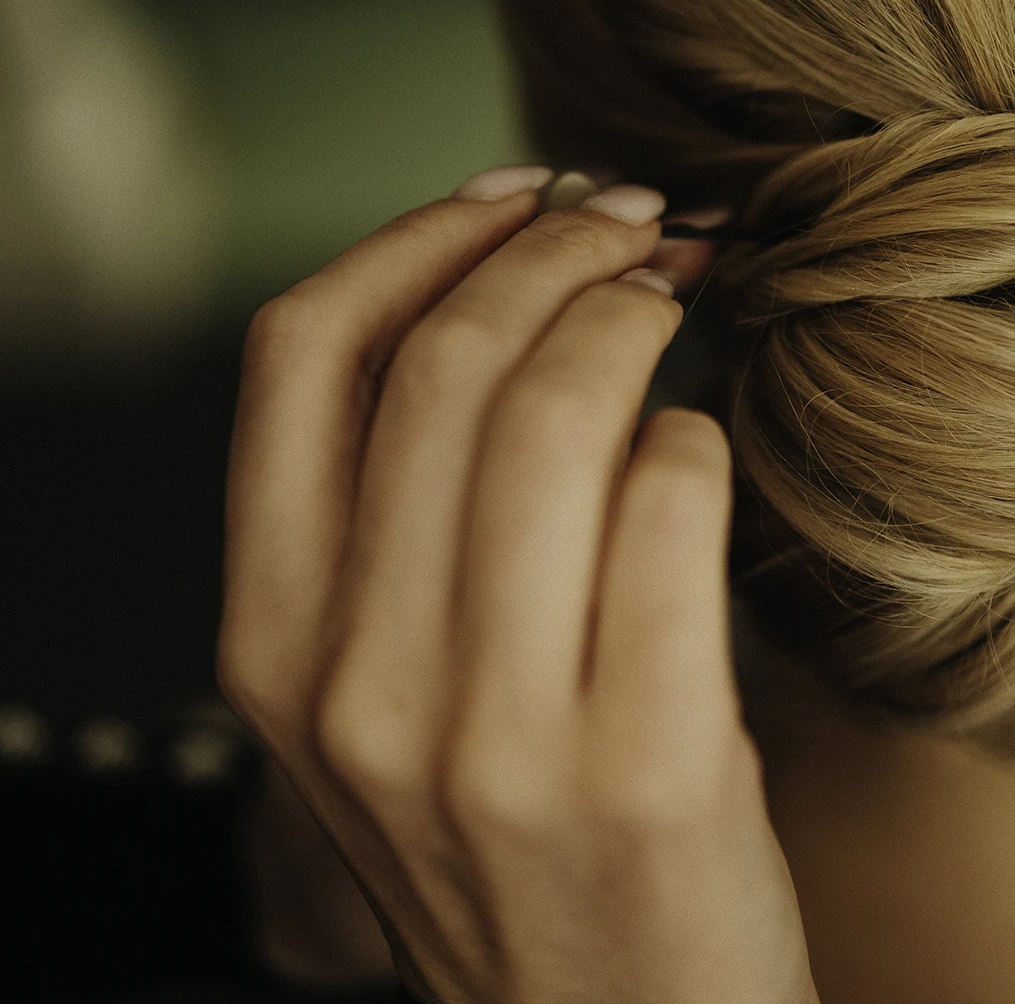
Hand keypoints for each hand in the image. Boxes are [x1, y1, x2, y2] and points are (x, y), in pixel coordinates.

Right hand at [218, 166, 816, 1003]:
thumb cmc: (523, 855)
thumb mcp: (394, 707)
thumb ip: (401, 537)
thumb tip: (496, 307)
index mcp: (274, 650)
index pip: (300, 358)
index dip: (414, 236)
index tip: (513, 194)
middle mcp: (359, 686)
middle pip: (440, 360)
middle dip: (557, 247)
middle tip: (641, 226)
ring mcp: (495, 734)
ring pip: (554, 412)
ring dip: (634, 314)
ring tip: (684, 297)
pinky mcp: (644, 765)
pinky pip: (670, 505)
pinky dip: (698, 439)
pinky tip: (706, 449)